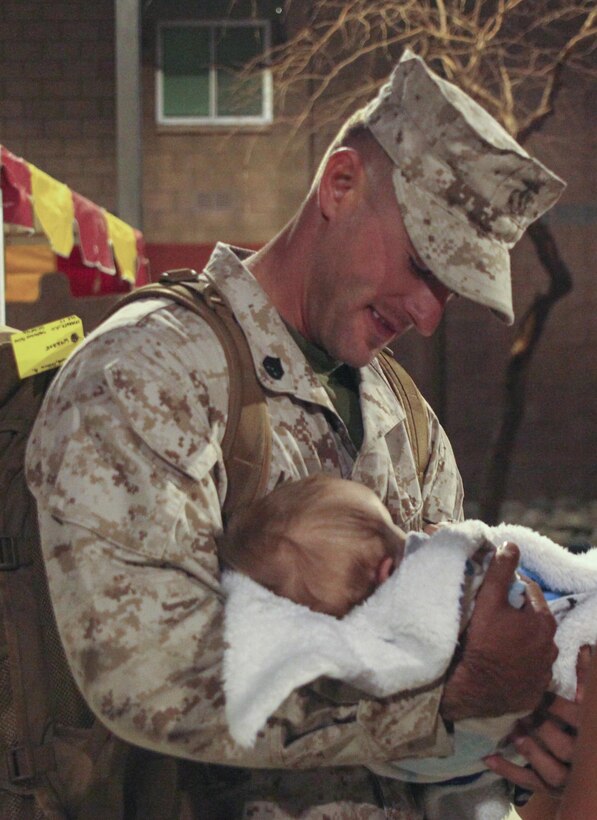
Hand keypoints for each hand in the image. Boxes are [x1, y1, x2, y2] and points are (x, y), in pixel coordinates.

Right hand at [440, 542, 556, 721]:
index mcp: (544, 621)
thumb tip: (511, 545)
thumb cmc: (482, 641)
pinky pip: (529, 669)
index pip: (529, 591)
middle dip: (516, 613)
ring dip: (518, 638)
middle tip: (492, 616)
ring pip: (532, 644)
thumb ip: (501, 571)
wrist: (476, 690)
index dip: (510, 587)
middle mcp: (552, 646)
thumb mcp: (489, 600)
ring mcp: (545, 671)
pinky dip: (518, 663)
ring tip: (496, 640)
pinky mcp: (536, 690)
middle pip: (532, 618)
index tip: (493, 592)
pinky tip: (502, 662)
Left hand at [483, 645, 592, 797]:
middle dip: (539, 726)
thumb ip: (586, 678)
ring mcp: (567, 777)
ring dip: (530, 751)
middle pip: (561, 744)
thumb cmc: (589, 725)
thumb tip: (586, 646)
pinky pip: (530, 783)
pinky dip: (508, 771)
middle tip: (519, 709)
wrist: (590, 766)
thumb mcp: (589, 703)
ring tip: (514, 733)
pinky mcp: (551, 789)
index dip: (551, 703)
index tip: (534, 689)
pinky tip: (488, 757)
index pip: (572, 716)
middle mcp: (581, 758)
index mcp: (591, 732)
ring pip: (551, 770)